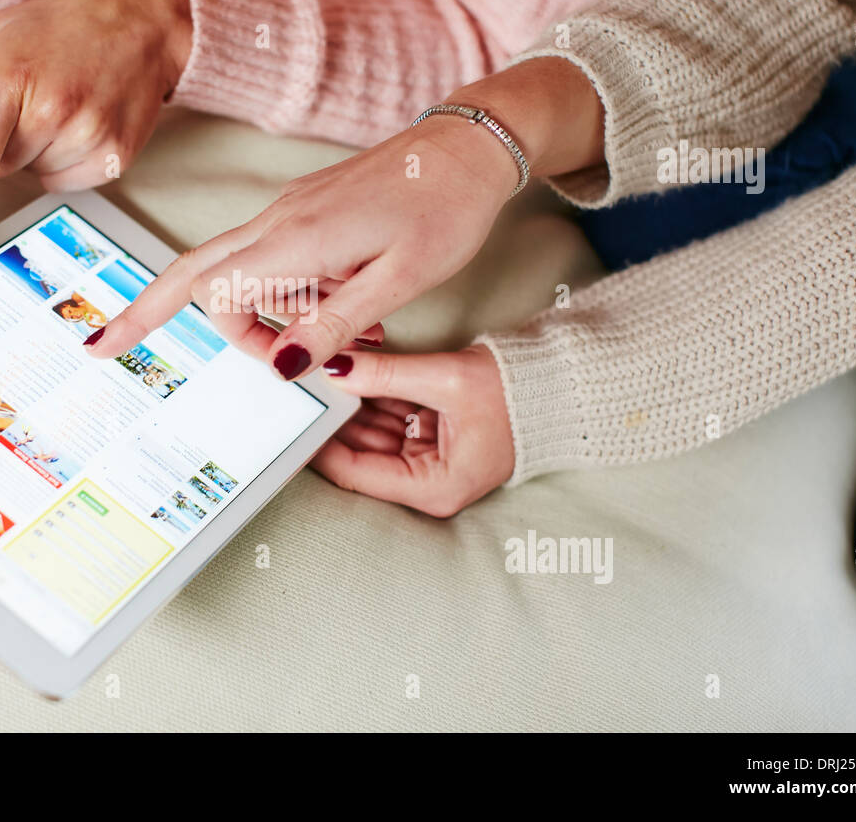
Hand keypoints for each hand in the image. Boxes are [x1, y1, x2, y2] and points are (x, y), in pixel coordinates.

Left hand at [0, 0, 192, 281]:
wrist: (140, 25)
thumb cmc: (55, 27)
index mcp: (10, 80)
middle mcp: (53, 110)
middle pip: (2, 169)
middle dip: (4, 144)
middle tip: (30, 99)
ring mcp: (90, 135)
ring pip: (38, 176)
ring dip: (39, 153)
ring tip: (62, 106)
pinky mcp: (116, 156)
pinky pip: (71, 182)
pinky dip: (68, 162)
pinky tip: (82, 123)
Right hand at [85, 117, 513, 373]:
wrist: (471, 145)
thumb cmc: (445, 208)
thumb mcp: (399, 281)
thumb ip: (334, 326)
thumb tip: (279, 367)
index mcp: (296, 239)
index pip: (213, 292)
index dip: (231, 338)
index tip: (281, 364)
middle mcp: (280, 220)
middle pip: (192, 268)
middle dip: (149, 308)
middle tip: (104, 345)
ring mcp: (290, 209)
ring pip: (236, 266)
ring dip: (265, 312)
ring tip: (350, 333)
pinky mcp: (308, 207)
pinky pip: (272, 255)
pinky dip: (289, 291)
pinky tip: (347, 305)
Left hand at [311, 345, 513, 515]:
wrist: (561, 386)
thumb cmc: (519, 394)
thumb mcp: (446, 380)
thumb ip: (385, 374)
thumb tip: (333, 368)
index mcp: (432, 487)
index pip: (355, 472)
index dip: (318, 443)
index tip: (294, 416)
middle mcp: (426, 482)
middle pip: (358, 452)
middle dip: (332, 418)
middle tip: (300, 386)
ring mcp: (426, 460)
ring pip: (368, 431)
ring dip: (347, 404)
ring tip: (317, 374)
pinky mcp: (428, 437)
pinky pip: (386, 417)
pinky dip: (368, 396)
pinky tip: (345, 373)